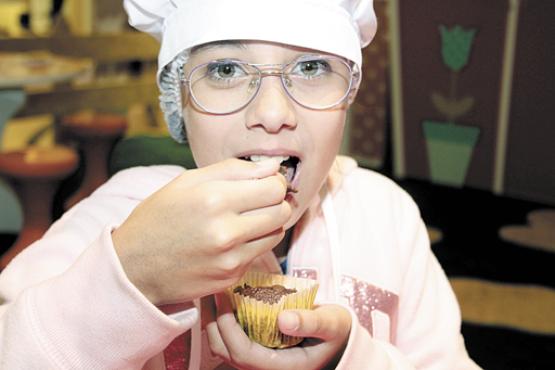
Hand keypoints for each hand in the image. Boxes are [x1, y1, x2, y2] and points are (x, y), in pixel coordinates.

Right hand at [112, 158, 290, 304]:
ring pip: (277, 233)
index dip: (273, 181)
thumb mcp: (187, 182)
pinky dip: (253, 243)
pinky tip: (232, 240)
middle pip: (282, 210)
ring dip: (268, 223)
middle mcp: (226, 231)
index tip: (263, 182)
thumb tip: (272, 167)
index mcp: (213, 199)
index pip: (274, 187)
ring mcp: (230, 258)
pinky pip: (260, 253)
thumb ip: (233, 170)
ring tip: (244, 219)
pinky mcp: (232, 277)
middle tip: (258, 200)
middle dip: (276, 201)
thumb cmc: (158, 218)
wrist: (133, 268)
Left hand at [206, 293, 351, 369]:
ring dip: (213, 322)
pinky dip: (222, 323)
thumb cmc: (338, 332)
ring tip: (212, 295)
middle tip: (211, 291)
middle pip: (225, 352)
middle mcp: (265, 368)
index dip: (227, 327)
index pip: (243, 353)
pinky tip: (223, 301)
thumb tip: (283, 319)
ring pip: (223, 348)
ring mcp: (259, 361)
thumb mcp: (332, 324)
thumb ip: (312, 322)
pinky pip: (230, 340)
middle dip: (212, 322)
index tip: (224, 298)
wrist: (341, 341)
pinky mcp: (257, 350)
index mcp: (281, 367)